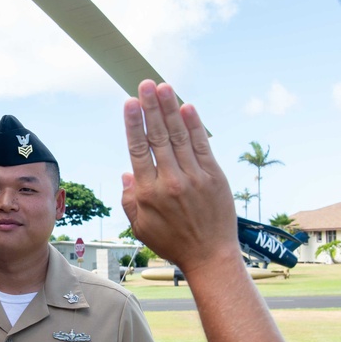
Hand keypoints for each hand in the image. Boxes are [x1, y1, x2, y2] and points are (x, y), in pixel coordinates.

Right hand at [121, 80, 237, 273]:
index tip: (129, 103)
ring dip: (170, 109)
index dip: (133, 124)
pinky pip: (202, 145)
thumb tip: (126, 173)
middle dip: (150, 108)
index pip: (138, 150)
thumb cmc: (172, 243)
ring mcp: (193, 177)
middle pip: (157, 137)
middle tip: (144, 84)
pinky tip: (187, 107)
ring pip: (178, 136)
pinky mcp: (214, 177)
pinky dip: (194, 125)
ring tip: (163, 87)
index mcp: (147, 193)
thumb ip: (130, 200)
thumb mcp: (141, 227)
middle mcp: (169, 181)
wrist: (210, 256)